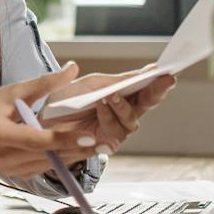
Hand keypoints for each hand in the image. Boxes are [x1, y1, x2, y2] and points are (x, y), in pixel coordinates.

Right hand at [0, 63, 102, 177]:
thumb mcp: (14, 90)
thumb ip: (45, 82)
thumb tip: (72, 68)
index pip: (36, 139)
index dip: (63, 139)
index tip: (88, 136)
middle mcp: (3, 157)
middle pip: (48, 155)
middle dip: (79, 148)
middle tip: (107, 142)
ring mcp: (11, 170)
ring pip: (52, 165)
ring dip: (76, 155)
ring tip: (101, 145)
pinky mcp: (19, 175)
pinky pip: (47, 168)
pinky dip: (64, 158)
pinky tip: (80, 148)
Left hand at [49, 66, 176, 158]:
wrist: (44, 122)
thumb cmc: (68, 100)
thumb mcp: (92, 84)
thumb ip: (117, 80)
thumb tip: (145, 70)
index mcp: (123, 94)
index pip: (146, 87)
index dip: (159, 80)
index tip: (169, 70)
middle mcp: (125, 112)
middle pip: (148, 103)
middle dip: (157, 91)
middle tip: (165, 79)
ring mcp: (118, 128)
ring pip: (132, 119)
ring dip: (122, 105)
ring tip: (110, 95)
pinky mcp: (108, 143)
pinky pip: (115, 131)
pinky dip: (107, 116)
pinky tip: (100, 106)